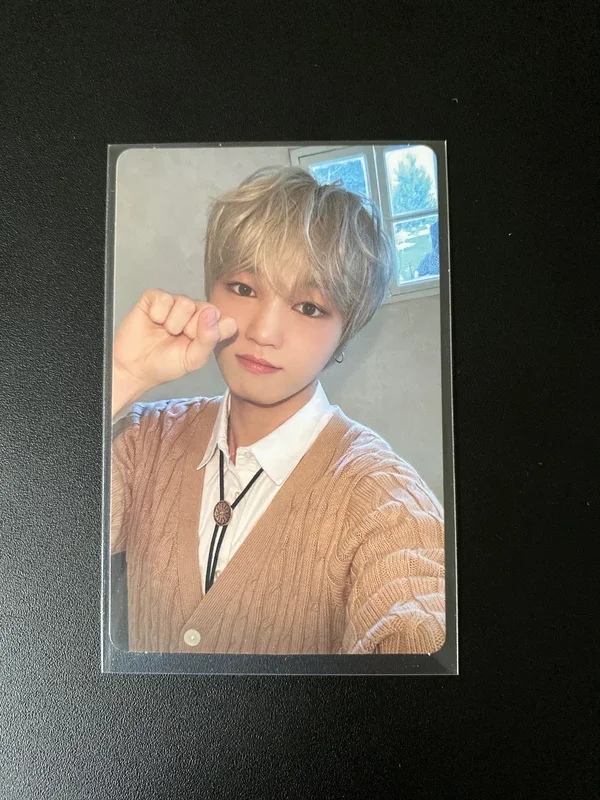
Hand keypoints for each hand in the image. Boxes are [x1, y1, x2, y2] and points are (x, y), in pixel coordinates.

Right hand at [112, 289, 236, 415]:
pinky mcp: (156, 298)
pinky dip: (157, 314)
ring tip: (165, 332)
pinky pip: (164, 298)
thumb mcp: (192, 360)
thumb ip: (208, 339)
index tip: (198, 345)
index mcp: (209, 329)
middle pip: (208, 309)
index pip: (227, 321)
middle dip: (191, 329)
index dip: (213, 333)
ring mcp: (176, 304)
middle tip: (177, 339)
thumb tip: (211, 314)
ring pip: (185, 302)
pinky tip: (154, 321)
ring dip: (172, 323)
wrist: (135, 367)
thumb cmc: (165, 364)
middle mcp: (195, 313)